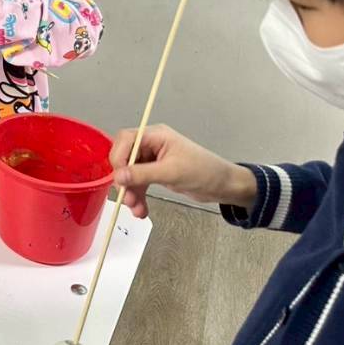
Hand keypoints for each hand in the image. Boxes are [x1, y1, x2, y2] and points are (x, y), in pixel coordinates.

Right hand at [110, 123, 257, 218]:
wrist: (225, 186)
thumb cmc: (206, 171)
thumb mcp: (172, 172)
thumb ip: (143, 174)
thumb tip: (119, 176)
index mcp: (156, 136)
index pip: (126, 139)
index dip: (118, 157)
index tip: (118, 177)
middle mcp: (152, 145)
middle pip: (126, 158)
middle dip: (125, 180)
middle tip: (126, 197)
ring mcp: (154, 159)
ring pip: (131, 174)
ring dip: (131, 192)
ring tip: (137, 209)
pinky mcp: (157, 173)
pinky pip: (140, 183)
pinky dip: (139, 196)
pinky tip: (142, 209)